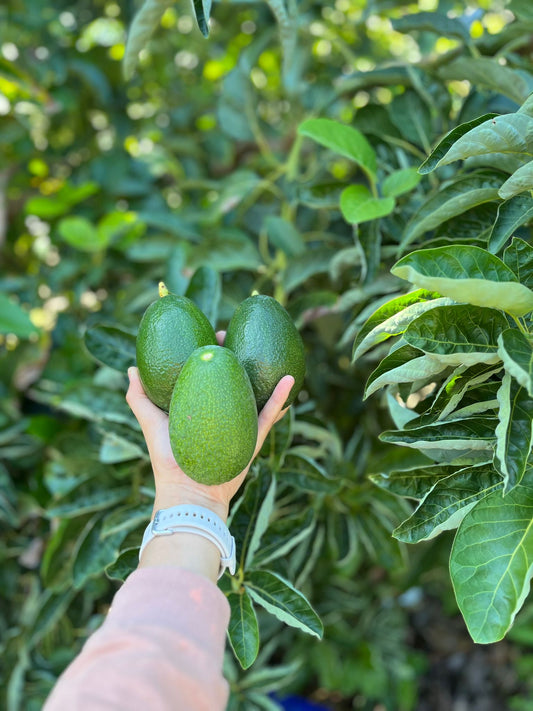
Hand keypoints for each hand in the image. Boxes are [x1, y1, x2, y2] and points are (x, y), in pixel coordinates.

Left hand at [126, 331, 294, 522]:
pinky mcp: (254, 438)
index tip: (211, 333)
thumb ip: (138, 397)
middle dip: (236, 353)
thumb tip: (133, 368)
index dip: (209, 352)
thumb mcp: (150, 422)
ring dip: (263, 371)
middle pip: (232, 377)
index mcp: (200, 407)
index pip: (206, 372)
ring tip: (268, 350)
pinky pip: (270, 415)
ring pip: (255, 392)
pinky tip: (290, 379)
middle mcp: (221, 413)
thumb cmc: (167, 458)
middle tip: (234, 334)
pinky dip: (281, 398)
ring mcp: (239, 424)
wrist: (188, 492)